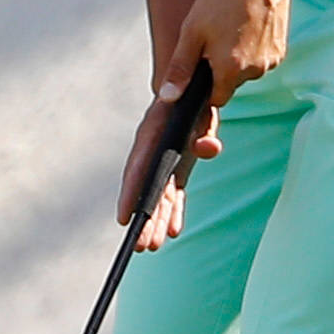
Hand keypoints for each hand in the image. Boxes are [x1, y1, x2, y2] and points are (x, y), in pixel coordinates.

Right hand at [118, 94, 220, 252]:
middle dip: (144, 218)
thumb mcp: (204, 109)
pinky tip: (173, 232)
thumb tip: (207, 149)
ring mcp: (163, 159)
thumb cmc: (196, 96)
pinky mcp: (176, 166)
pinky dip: (173, 212)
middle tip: (142, 246)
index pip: (139, 167)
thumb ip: (206, 130)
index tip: (125, 218)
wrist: (194, 86)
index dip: (131, 193)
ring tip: (152, 247)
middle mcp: (153, 148)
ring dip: (155, 220)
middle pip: (146, 188)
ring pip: (157, 195)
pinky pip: (172, 193)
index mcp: (153, 132)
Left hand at [155, 0, 293, 116]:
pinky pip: (260, 58)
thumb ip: (181, 67)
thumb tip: (168, 96)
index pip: (216, 99)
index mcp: (230, 70)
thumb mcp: (192, 31)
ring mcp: (271, 61)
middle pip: (231, 83)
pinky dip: (253, 47)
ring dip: (238, 56)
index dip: (206, 85)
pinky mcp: (280, 50)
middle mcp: (254, 71)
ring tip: (232, 25)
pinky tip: (247, 24)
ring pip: (247, 70)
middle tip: (215, 36)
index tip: (203, 64)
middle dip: (221, 67)